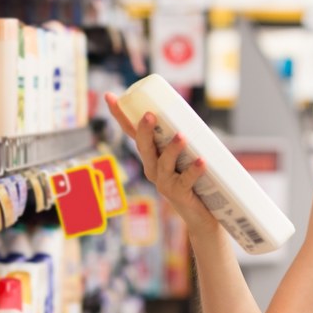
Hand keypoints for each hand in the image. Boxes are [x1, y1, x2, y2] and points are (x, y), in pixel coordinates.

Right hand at [104, 92, 218, 234]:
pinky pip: (186, 180)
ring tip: (182, 136)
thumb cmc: (192, 180)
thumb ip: (185, 138)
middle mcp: (153, 169)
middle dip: (144, 131)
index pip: (132, 133)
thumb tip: (191, 115)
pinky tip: (201, 161)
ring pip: (164, 164)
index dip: (120, 115)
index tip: (110, 96)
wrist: (201, 216)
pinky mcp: (179, 194)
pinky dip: (194, 170)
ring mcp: (164, 183)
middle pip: (144, 148)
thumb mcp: (184, 156)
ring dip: (172, 149)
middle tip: (149, 115)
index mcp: (151, 156)